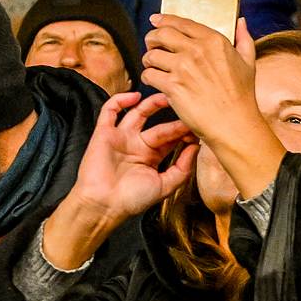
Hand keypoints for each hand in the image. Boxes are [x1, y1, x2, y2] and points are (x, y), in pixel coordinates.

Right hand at [67, 91, 197, 222]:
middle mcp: (137, 145)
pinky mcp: (104, 133)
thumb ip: (183, 168)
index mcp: (151, 157)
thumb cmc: (131, 200)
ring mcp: (121, 137)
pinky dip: (120, 100)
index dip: (183, 132)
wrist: (103, 205)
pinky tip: (135, 96)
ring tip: (168, 96)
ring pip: (138, 113)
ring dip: (152, 103)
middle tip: (187, 111)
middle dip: (174, 120)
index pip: (171, 138)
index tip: (196, 129)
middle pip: (159, 125)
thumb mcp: (165, 186)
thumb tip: (196, 147)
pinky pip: (109, 111)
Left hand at [144, 16, 283, 201]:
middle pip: (161, 34)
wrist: (234, 123)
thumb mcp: (249, 62)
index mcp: (214, 41)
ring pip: (151, 54)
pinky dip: (148, 77)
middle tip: (152, 45)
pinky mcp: (172, 85)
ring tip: (154, 67)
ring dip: (149, 60)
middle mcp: (196, 50)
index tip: (156, 20)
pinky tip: (156, 82)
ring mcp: (183, 67)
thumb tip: (241, 21)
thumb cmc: (242, 96)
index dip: (164, 19)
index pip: (181, 22)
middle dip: (152, 38)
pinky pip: (149, 74)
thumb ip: (244, 38)